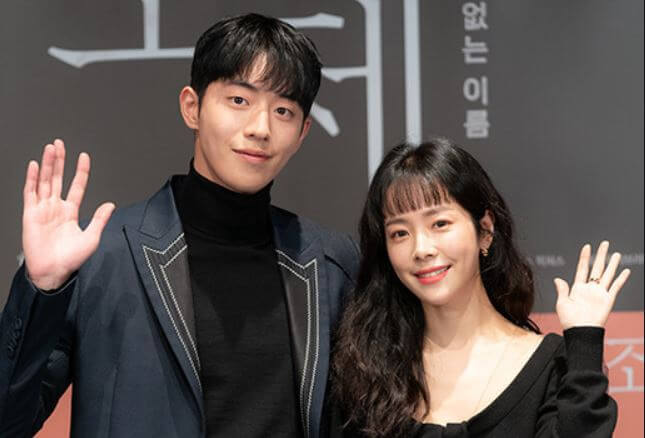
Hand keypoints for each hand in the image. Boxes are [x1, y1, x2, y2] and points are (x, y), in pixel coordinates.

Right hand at [22, 139, 114, 289]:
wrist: (54, 271)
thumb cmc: (71, 259)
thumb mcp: (92, 237)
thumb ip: (100, 219)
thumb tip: (110, 204)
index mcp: (71, 212)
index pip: (76, 186)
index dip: (80, 171)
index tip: (84, 157)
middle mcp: (56, 208)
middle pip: (58, 178)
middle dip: (60, 161)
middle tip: (60, 144)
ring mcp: (43, 209)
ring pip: (45, 181)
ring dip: (48, 164)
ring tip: (51, 148)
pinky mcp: (31, 214)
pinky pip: (31, 192)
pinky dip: (32, 178)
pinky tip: (35, 165)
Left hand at [554, 241, 630, 329]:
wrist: (580, 331)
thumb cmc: (569, 320)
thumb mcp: (562, 303)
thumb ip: (562, 290)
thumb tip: (558, 278)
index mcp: (578, 288)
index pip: (582, 268)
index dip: (585, 257)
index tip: (587, 246)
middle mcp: (590, 289)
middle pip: (597, 268)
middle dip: (600, 255)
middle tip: (605, 243)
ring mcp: (600, 293)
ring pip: (607, 274)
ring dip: (612, 264)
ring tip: (616, 254)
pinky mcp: (608, 300)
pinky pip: (615, 287)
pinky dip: (621, 279)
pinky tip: (626, 271)